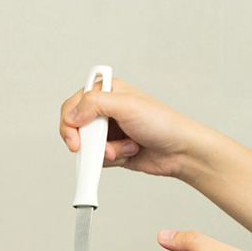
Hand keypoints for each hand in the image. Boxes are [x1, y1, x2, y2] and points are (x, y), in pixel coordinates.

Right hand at [59, 78, 210, 180]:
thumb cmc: (163, 123)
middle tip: (102, 146)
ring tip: (128, 146)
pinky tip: (131, 151)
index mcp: (108, 91)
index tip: (75, 137)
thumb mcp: (128, 106)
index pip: (73, 104)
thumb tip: (71, 115)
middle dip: (90, 141)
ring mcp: (109, 131)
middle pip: (76, 128)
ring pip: (87, 146)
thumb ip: (95, 103)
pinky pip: (97, 159)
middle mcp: (106, 110)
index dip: (69, 121)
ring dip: (105, 150)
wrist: (181, 151)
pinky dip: (112, 158)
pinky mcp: (113, 149)